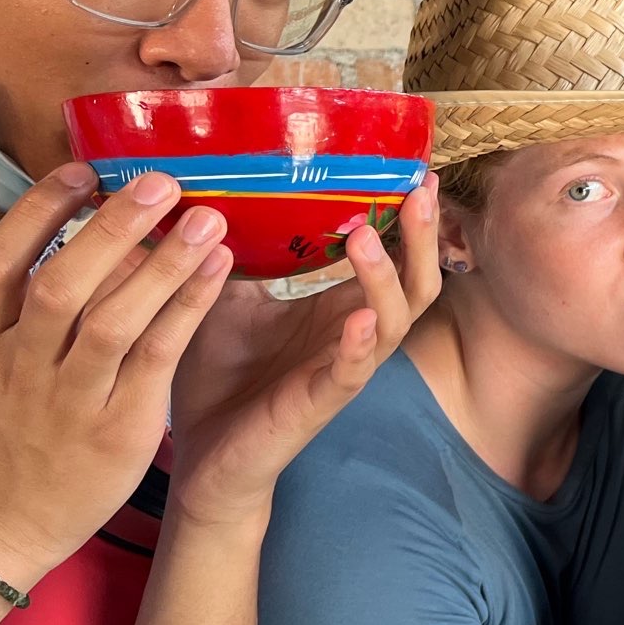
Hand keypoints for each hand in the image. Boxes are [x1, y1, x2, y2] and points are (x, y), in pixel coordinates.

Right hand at [0, 165, 231, 587]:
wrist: (6, 526)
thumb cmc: (22, 432)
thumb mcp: (6, 366)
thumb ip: (36, 307)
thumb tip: (88, 231)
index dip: (36, 213)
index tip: (82, 170)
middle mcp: (26, 364)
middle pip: (59, 284)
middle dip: (109, 228)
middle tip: (158, 181)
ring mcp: (72, 398)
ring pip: (111, 321)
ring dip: (162, 265)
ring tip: (206, 218)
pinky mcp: (119, 427)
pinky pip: (155, 358)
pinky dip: (187, 310)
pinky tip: (218, 272)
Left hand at [163, 179, 439, 528]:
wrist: (200, 454)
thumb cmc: (220, 373)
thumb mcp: (225, 297)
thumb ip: (238, 250)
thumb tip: (220, 184)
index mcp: (338, 305)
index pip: (396, 256)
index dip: (413, 219)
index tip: (418, 170)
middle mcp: (353, 332)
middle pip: (416, 282)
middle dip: (423, 237)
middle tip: (421, 191)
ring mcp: (342, 367)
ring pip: (393, 320)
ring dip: (385, 278)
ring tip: (366, 239)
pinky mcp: (319, 403)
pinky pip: (352, 373)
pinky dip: (360, 346)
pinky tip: (361, 320)